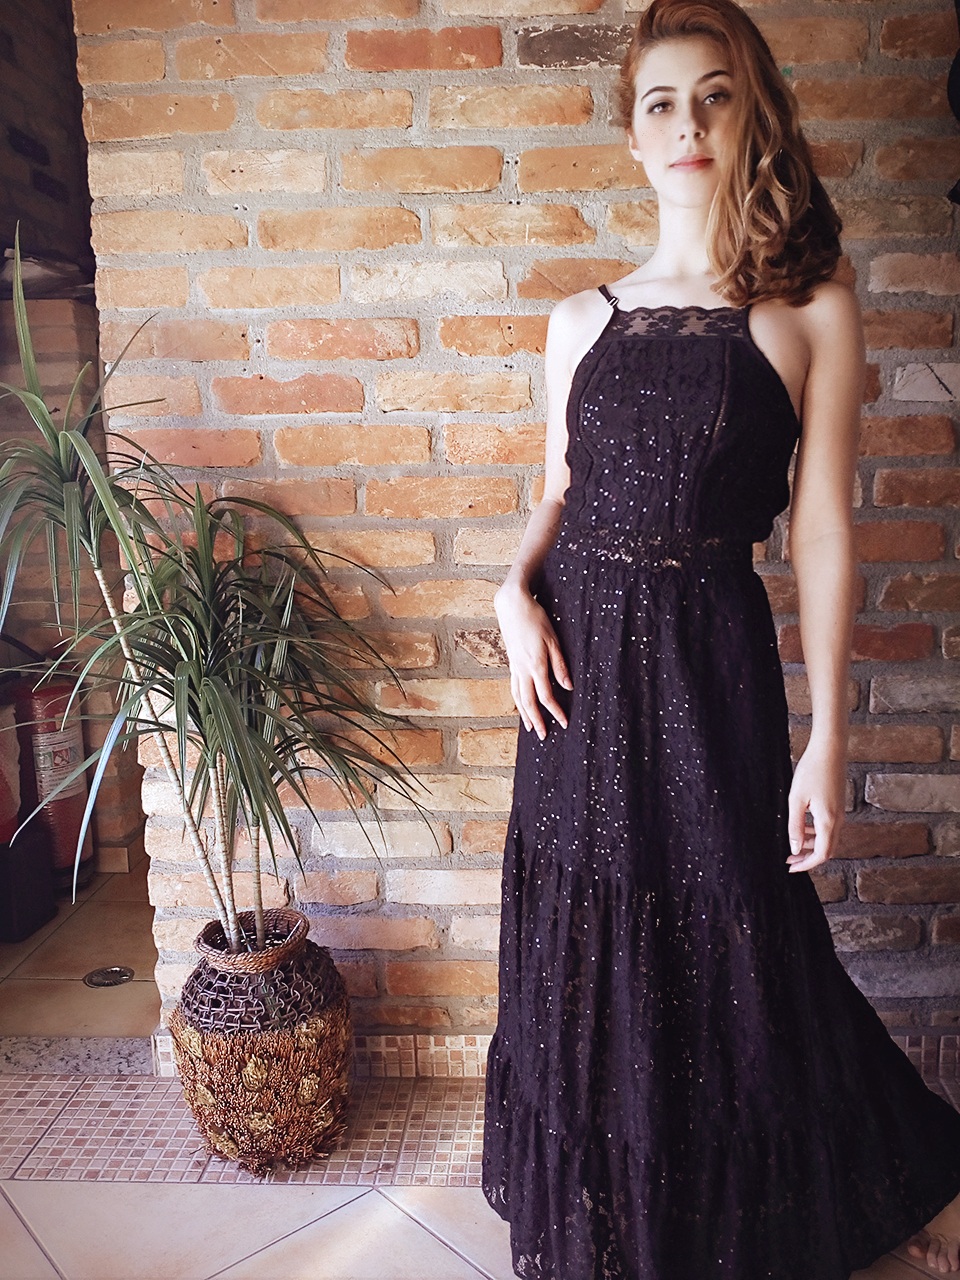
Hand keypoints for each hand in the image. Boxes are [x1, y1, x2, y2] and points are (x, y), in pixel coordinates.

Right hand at [495, 584, 572, 740]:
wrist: (512, 605)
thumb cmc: (536, 619)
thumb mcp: (553, 639)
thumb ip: (560, 665)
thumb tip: (568, 687)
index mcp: (536, 665)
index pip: (547, 696)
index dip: (556, 712)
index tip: (565, 723)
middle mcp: (523, 669)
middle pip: (529, 702)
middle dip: (538, 720)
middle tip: (545, 737)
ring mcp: (515, 666)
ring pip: (518, 696)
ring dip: (525, 714)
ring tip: (531, 728)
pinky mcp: (511, 662)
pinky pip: (513, 687)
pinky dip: (517, 700)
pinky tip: (521, 705)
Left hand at [785, 737, 846, 871]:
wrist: (830, 749)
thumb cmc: (812, 771)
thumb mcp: (796, 800)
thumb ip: (795, 826)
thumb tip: (795, 848)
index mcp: (828, 821)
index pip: (821, 854)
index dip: (806, 864)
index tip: (791, 867)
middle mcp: (838, 820)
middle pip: (827, 850)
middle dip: (808, 858)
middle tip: (789, 859)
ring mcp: (840, 813)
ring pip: (828, 839)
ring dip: (811, 845)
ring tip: (793, 844)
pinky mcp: (838, 805)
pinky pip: (828, 827)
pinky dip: (816, 833)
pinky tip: (802, 827)